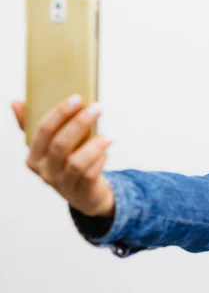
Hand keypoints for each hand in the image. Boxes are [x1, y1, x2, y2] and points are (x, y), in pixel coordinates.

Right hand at [11, 95, 114, 217]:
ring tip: (108, 136)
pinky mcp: (81, 192)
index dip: (60, 113)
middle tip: (97, 108)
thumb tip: (16, 102)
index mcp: (33, 156)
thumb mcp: (49, 147)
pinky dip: (99, 162)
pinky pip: (89, 175)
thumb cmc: (66, 162)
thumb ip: (34, 126)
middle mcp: (44, 170)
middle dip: (80, 123)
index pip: (43, 131)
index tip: (77, 98)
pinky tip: (106, 154)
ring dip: (94, 146)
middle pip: (60, 144)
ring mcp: (62, 183)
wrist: (84, 194)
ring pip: (76, 163)